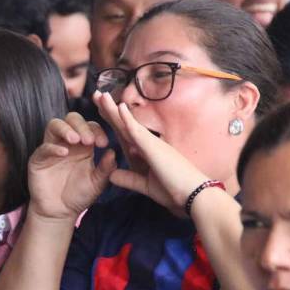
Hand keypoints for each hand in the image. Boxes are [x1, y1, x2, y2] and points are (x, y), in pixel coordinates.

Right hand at [27, 112, 115, 221]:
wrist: (60, 213)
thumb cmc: (79, 196)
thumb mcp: (97, 183)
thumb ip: (106, 168)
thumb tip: (113, 152)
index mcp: (84, 145)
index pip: (90, 126)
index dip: (97, 131)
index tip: (103, 143)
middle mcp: (67, 143)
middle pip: (71, 119)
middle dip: (81, 126)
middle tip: (89, 140)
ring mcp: (52, 149)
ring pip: (54, 125)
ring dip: (66, 129)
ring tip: (75, 140)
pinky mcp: (38, 159)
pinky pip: (44, 147)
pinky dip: (53, 147)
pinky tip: (64, 153)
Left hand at [94, 91, 213, 217]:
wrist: (193, 195)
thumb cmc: (175, 191)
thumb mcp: (146, 186)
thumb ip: (129, 179)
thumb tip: (112, 176)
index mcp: (146, 151)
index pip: (125, 132)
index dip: (113, 120)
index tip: (101, 109)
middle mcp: (148, 143)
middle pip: (124, 123)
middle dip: (109, 109)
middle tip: (96, 94)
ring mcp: (151, 143)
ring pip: (128, 123)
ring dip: (114, 108)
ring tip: (100, 94)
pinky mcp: (154, 148)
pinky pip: (137, 131)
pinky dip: (127, 119)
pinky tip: (118, 107)